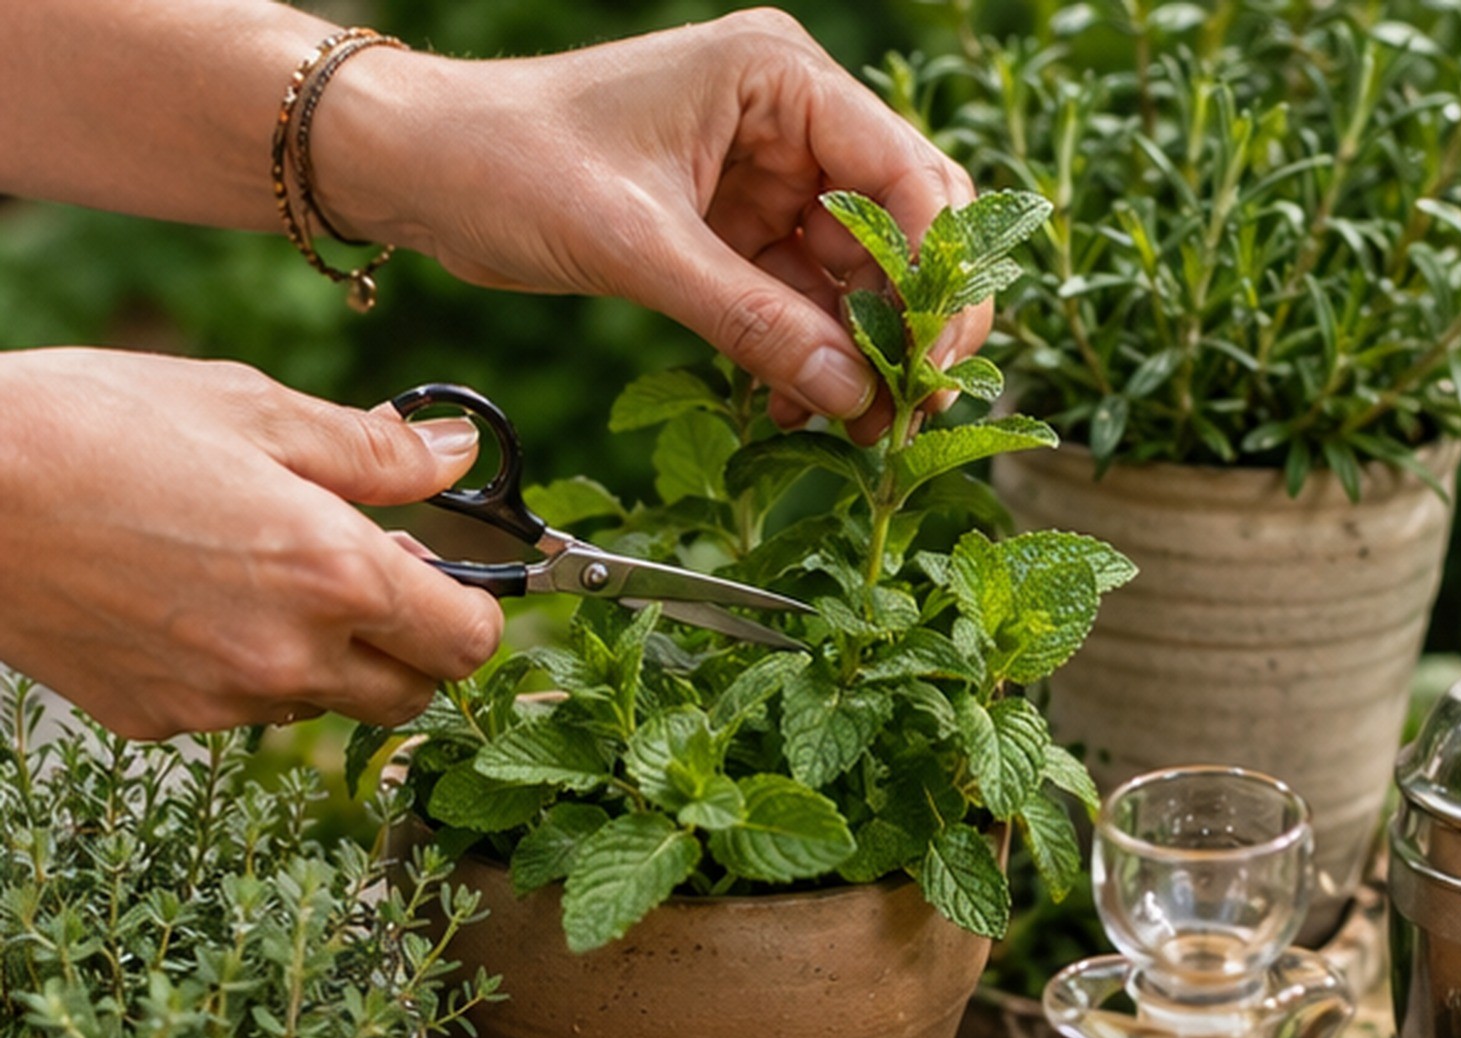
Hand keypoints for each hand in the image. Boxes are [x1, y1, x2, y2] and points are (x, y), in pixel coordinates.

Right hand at [0, 349, 503, 738]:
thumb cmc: (95, 426)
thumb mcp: (250, 407)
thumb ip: (372, 451)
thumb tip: (454, 456)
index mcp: (335, 576)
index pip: (468, 643)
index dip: (473, 611)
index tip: (446, 579)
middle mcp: (292, 655)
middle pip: (412, 695)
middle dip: (410, 646)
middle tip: (360, 574)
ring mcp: (224, 700)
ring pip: (326, 703)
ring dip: (328, 656)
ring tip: (259, 574)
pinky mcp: (163, 720)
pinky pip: (243, 709)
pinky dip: (247, 669)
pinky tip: (194, 604)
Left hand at [324, 10, 988, 432]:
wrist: (423, 169)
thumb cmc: (512, 162)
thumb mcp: (639, 244)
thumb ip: (752, 321)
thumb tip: (854, 393)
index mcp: (780, 80)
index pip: (907, 176)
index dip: (933, 275)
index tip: (930, 362)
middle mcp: (788, 124)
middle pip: (899, 230)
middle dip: (906, 323)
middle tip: (906, 408)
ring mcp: (765, 181)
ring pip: (852, 280)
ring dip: (857, 356)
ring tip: (853, 429)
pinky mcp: (732, 233)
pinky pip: (797, 305)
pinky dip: (803, 359)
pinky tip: (791, 409)